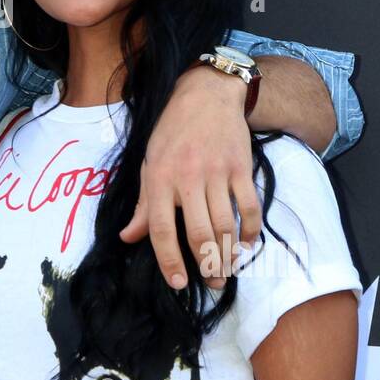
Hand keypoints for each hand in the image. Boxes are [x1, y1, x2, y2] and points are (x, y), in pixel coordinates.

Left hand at [118, 64, 262, 289]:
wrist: (207, 95)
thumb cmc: (172, 132)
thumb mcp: (149, 163)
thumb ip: (144, 205)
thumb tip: (128, 237)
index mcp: (159, 178)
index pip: (162, 228)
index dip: (169, 259)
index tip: (178, 282)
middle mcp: (188, 177)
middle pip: (199, 232)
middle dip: (205, 265)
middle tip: (211, 284)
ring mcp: (217, 172)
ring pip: (225, 224)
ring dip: (228, 254)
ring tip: (226, 271)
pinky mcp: (241, 168)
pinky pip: (249, 206)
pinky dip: (250, 230)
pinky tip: (246, 244)